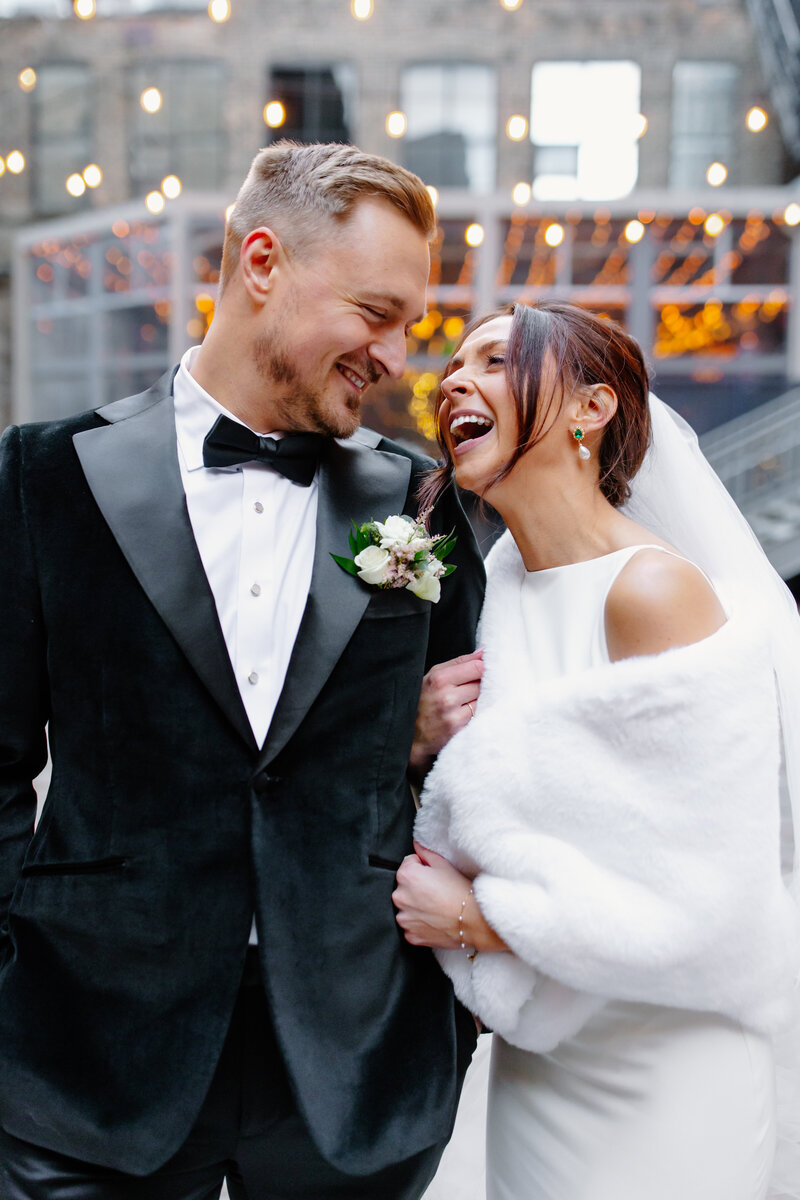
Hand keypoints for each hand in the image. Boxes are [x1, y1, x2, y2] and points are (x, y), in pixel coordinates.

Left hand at [392, 844, 469, 948]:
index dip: (423, 868)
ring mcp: (404, 918)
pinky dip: (420, 924)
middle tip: (437, 892)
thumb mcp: (444, 864)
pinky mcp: (410, 935)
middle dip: (417, 887)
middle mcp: (399, 897)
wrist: (473, 920)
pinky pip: (411, 926)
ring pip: (407, 907)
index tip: (435, 876)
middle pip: (405, 887)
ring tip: (436, 907)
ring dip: (416, 906)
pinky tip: (434, 920)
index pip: (408, 864)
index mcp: (406, 876)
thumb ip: (425, 852)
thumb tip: (416, 846)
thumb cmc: (459, 891)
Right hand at [408, 649, 482, 783]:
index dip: (483, 668)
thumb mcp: (434, 676)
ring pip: (483, 700)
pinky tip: (466, 714)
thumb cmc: (423, 701)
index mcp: (439, 679)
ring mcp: (453, 715)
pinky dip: (477, 713)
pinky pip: (479, 715)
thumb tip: (483, 652)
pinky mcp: (459, 730)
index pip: (477, 666)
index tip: (482, 671)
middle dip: (481, 685)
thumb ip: (460, 662)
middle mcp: (446, 697)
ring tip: (466, 702)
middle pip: (482, 684)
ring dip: (480, 700)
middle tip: (471, 689)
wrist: (411, 736)